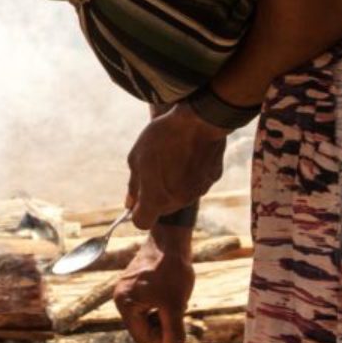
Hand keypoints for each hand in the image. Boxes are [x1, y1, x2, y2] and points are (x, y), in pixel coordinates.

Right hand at [114, 225, 193, 342]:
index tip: (178, 327)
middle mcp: (119, 297)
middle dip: (162, 326)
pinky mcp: (133, 284)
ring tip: (174, 302)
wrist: (171, 242)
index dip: (162, 338)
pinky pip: (145, 305)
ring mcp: (125, 289)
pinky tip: (170, 295)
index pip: (142, 337)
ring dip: (162, 316)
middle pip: (142, 329)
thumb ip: (175, 334)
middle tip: (177, 313)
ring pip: (146, 318)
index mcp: (124, 303)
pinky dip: (159, 306)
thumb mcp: (175, 307)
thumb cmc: (171, 272)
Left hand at [126, 104, 226, 228]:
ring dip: (172, 184)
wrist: (199, 120)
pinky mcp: (212, 180)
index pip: (142, 222)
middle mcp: (179, 201)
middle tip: (152, 168)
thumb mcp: (136, 158)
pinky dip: (189, 175)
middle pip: (162, 208)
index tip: (137, 199)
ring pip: (179, 196)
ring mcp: (199, 191)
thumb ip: (133, 185)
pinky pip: (195, 183)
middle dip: (154, 195)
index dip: (137, 212)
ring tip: (171, 157)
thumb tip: (130, 203)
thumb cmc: (162, 138)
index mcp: (157, 198)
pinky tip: (188, 154)